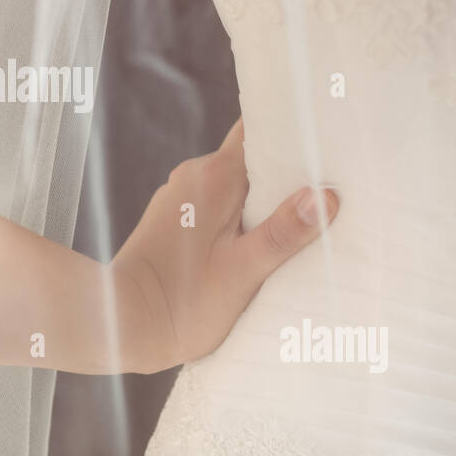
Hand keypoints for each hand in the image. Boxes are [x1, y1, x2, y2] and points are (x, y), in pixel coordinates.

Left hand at [112, 118, 338, 372]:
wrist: (120, 325)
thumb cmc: (181, 304)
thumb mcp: (243, 273)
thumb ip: (284, 233)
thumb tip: (325, 197)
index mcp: (213, 177)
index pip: (259, 130)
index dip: (295, 130)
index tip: (329, 140)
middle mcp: (193, 177)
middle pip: (253, 159)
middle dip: (290, 174)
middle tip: (335, 189)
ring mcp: (181, 199)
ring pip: (237, 187)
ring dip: (267, 202)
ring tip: (308, 222)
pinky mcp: (175, 222)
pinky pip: (219, 207)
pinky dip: (244, 220)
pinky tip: (265, 244)